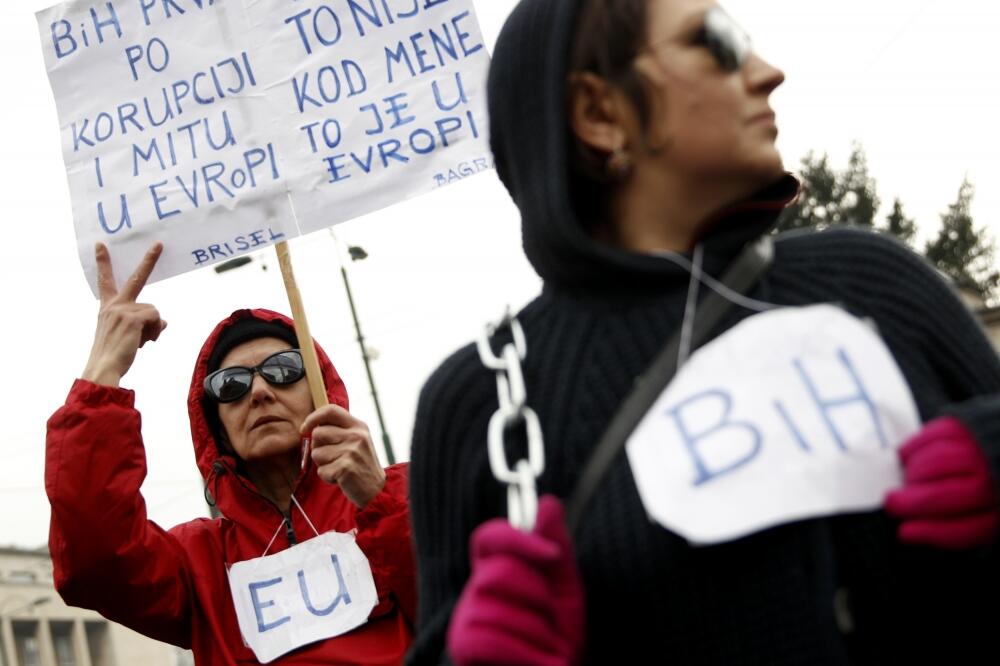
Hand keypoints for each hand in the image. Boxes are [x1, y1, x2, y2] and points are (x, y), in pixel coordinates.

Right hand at [82, 243, 166, 386]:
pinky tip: (144, 342)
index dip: (103, 262)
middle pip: (137, 278)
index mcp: (107, 307)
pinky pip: (156, 319)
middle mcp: (113, 305)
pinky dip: (155, 332)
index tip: (101, 245)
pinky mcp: (132, 317)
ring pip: (154, 311)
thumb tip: (164, 322)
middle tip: (159, 244)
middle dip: (149, 260)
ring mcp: (123, 309)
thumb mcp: (127, 335)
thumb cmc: (114, 354)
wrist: (104, 367)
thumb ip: (143, 325)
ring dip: (152, 328)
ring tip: (138, 342)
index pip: (105, 281)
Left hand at [301, 405, 385, 508]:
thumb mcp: (356, 441)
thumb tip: (308, 427)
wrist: (376, 489)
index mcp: (358, 426)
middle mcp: (356, 436)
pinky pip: (321, 471)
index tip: (305, 428)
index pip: (331, 410)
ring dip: (323, 464)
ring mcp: (352, 451)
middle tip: (332, 457)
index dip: (313, 417)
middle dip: (318, 447)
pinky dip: (327, 477)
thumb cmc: (360, 464)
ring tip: (339, 468)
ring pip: (316, 453)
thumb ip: (337, 431)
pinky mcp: (345, 467)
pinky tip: (341, 478)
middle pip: (317, 433)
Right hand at [447, 496, 584, 665]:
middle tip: (554, 622)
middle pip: (497, 571)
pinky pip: (488, 640)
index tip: (552, 555)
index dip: (517, 538)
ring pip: (497, 609)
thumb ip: (556, 548)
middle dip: (538, 597)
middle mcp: (477, 591)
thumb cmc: (561, 639)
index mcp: (499, 570)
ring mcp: (466, 619)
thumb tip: (549, 502)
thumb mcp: (567, 590)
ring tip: (548, 650)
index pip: (489, 538)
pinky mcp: (463, 647)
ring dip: (539, 634)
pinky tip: (541, 664)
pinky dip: (525, 654)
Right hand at [885, 417, 998, 549]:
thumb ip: (933, 527)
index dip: (931, 532)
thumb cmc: (957, 498)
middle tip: (891, 504)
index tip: (904, 533)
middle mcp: (989, 484)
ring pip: (937, 463)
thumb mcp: (956, 521)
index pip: (964, 530)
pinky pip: (931, 436)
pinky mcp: (961, 430)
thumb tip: (903, 531)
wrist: (977, 461)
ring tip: (907, 480)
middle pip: (947, 495)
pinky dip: (913, 447)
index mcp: (991, 516)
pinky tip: (910, 458)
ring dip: (913, 473)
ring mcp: (976, 454)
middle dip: (913, 502)